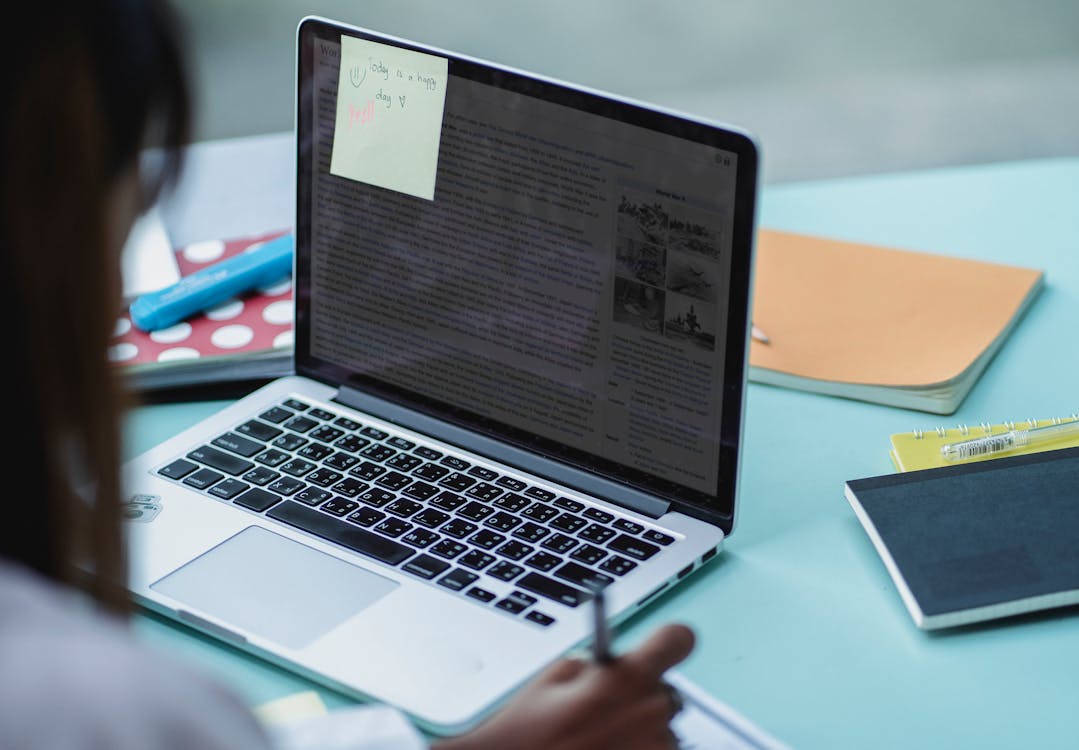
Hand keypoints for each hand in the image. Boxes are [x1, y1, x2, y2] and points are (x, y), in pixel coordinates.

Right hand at [433, 622, 694, 749]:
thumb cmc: (529, 733)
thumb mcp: (554, 678)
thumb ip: (595, 665)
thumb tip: (613, 668)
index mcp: (627, 676)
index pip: (677, 639)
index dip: (669, 641)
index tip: (661, 648)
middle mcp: (650, 710)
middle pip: (667, 691)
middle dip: (641, 697)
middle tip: (605, 712)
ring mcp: (657, 747)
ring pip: (664, 730)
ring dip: (641, 733)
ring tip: (601, 741)